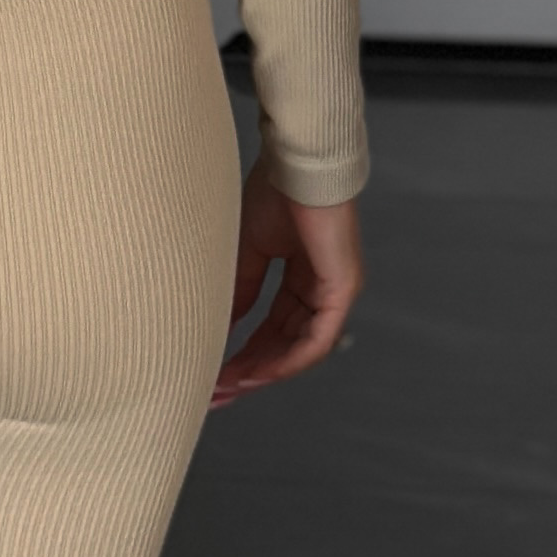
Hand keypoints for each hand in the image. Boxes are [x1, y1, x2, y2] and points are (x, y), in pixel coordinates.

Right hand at [212, 155, 362, 405]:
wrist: (296, 162)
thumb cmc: (274, 192)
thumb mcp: (247, 251)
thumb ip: (240, 291)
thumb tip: (222, 329)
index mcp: (301, 277)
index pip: (274, 329)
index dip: (244, 354)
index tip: (213, 374)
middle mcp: (321, 289)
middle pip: (286, 346)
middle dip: (250, 372)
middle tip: (216, 394)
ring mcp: (335, 292)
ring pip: (301, 351)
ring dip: (263, 373)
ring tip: (229, 387)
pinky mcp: (343, 290)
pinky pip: (316, 341)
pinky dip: (285, 361)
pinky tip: (256, 373)